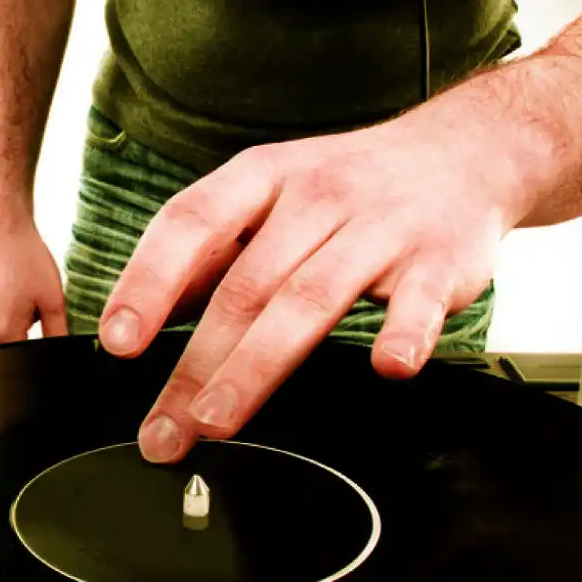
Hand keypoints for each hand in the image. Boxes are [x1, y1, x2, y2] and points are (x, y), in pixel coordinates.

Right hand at [0, 217, 67, 342]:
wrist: (3, 230)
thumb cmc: (25, 261)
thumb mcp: (53, 301)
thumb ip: (57, 333)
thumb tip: (64, 353)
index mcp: (3, 334)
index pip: (27, 360)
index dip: (46, 351)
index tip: (50, 326)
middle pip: (17, 347)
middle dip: (34, 331)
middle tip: (38, 301)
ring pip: (10, 331)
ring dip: (25, 318)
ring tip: (28, 290)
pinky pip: (2, 316)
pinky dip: (15, 305)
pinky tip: (20, 286)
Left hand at [98, 89, 534, 461]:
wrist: (463, 151)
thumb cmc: (353, 183)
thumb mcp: (275, 189)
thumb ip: (216, 248)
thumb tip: (145, 311)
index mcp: (267, 176)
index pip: (192, 222)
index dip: (148, 281)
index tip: (118, 343)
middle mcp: (318, 196)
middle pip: (245, 285)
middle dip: (195, 364)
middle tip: (164, 430)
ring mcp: (381, 227)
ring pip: (310, 299)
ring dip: (258, 365)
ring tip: (218, 421)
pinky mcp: (438, 260)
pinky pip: (418, 300)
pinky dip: (403, 333)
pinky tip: (388, 367)